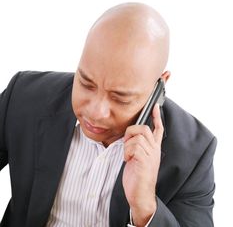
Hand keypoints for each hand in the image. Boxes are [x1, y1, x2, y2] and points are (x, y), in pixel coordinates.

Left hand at [122, 104, 162, 226]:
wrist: (141, 195)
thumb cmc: (137, 178)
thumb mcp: (138, 158)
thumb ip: (138, 146)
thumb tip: (130, 136)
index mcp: (154, 148)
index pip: (158, 129)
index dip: (157, 116)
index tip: (155, 105)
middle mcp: (154, 150)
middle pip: (144, 129)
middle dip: (132, 132)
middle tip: (127, 144)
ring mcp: (150, 154)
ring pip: (136, 137)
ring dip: (127, 146)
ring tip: (128, 157)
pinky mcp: (144, 160)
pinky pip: (133, 147)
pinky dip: (126, 152)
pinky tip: (128, 161)